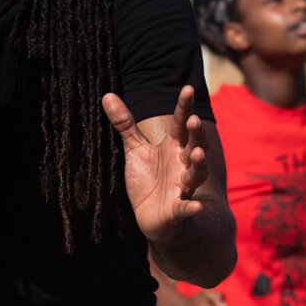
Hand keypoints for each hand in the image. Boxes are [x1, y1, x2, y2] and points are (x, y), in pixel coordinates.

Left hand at [102, 85, 208, 249]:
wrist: (151, 216)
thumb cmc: (148, 179)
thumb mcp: (135, 149)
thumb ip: (125, 123)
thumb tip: (107, 95)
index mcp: (173, 147)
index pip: (180, 123)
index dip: (184, 107)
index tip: (187, 88)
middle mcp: (182, 164)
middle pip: (194, 145)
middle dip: (196, 134)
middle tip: (193, 120)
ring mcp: (182, 186)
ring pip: (196, 173)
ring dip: (198, 164)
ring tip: (197, 154)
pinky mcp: (177, 208)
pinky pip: (186, 206)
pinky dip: (191, 206)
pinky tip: (196, 206)